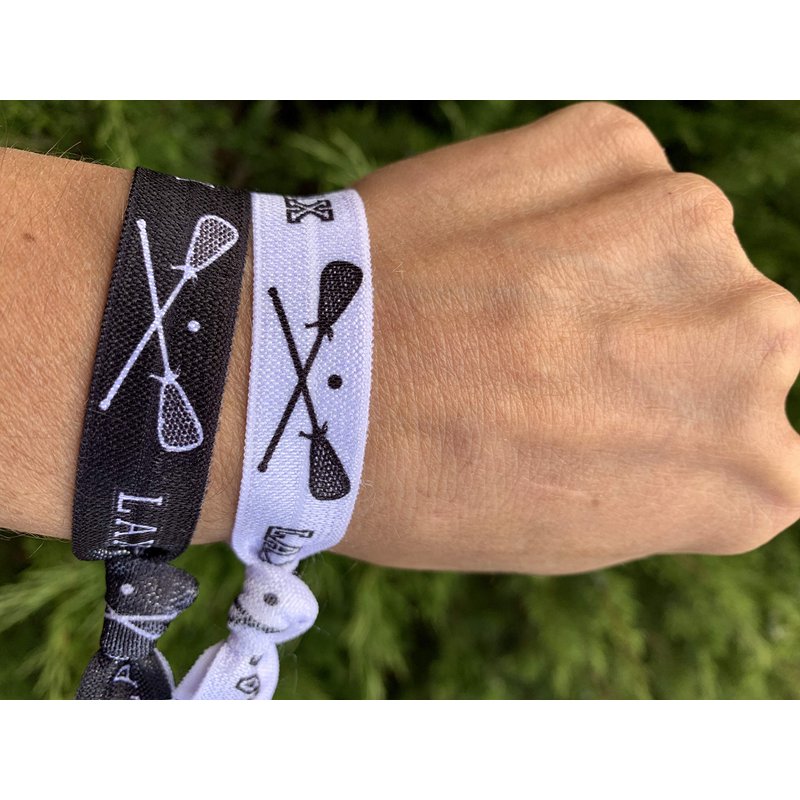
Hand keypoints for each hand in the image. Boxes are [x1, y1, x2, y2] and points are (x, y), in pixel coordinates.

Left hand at [340, 101, 799, 573]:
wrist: (301, 382)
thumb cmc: (423, 487)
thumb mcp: (571, 533)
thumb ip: (664, 479)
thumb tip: (681, 422)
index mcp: (746, 477)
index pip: (764, 450)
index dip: (675, 435)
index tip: (615, 424)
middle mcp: (754, 345)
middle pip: (739, 339)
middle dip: (660, 350)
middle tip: (555, 360)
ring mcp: (687, 231)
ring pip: (678, 250)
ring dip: (610, 273)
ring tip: (508, 303)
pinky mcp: (608, 145)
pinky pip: (612, 177)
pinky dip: (564, 207)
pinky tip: (490, 246)